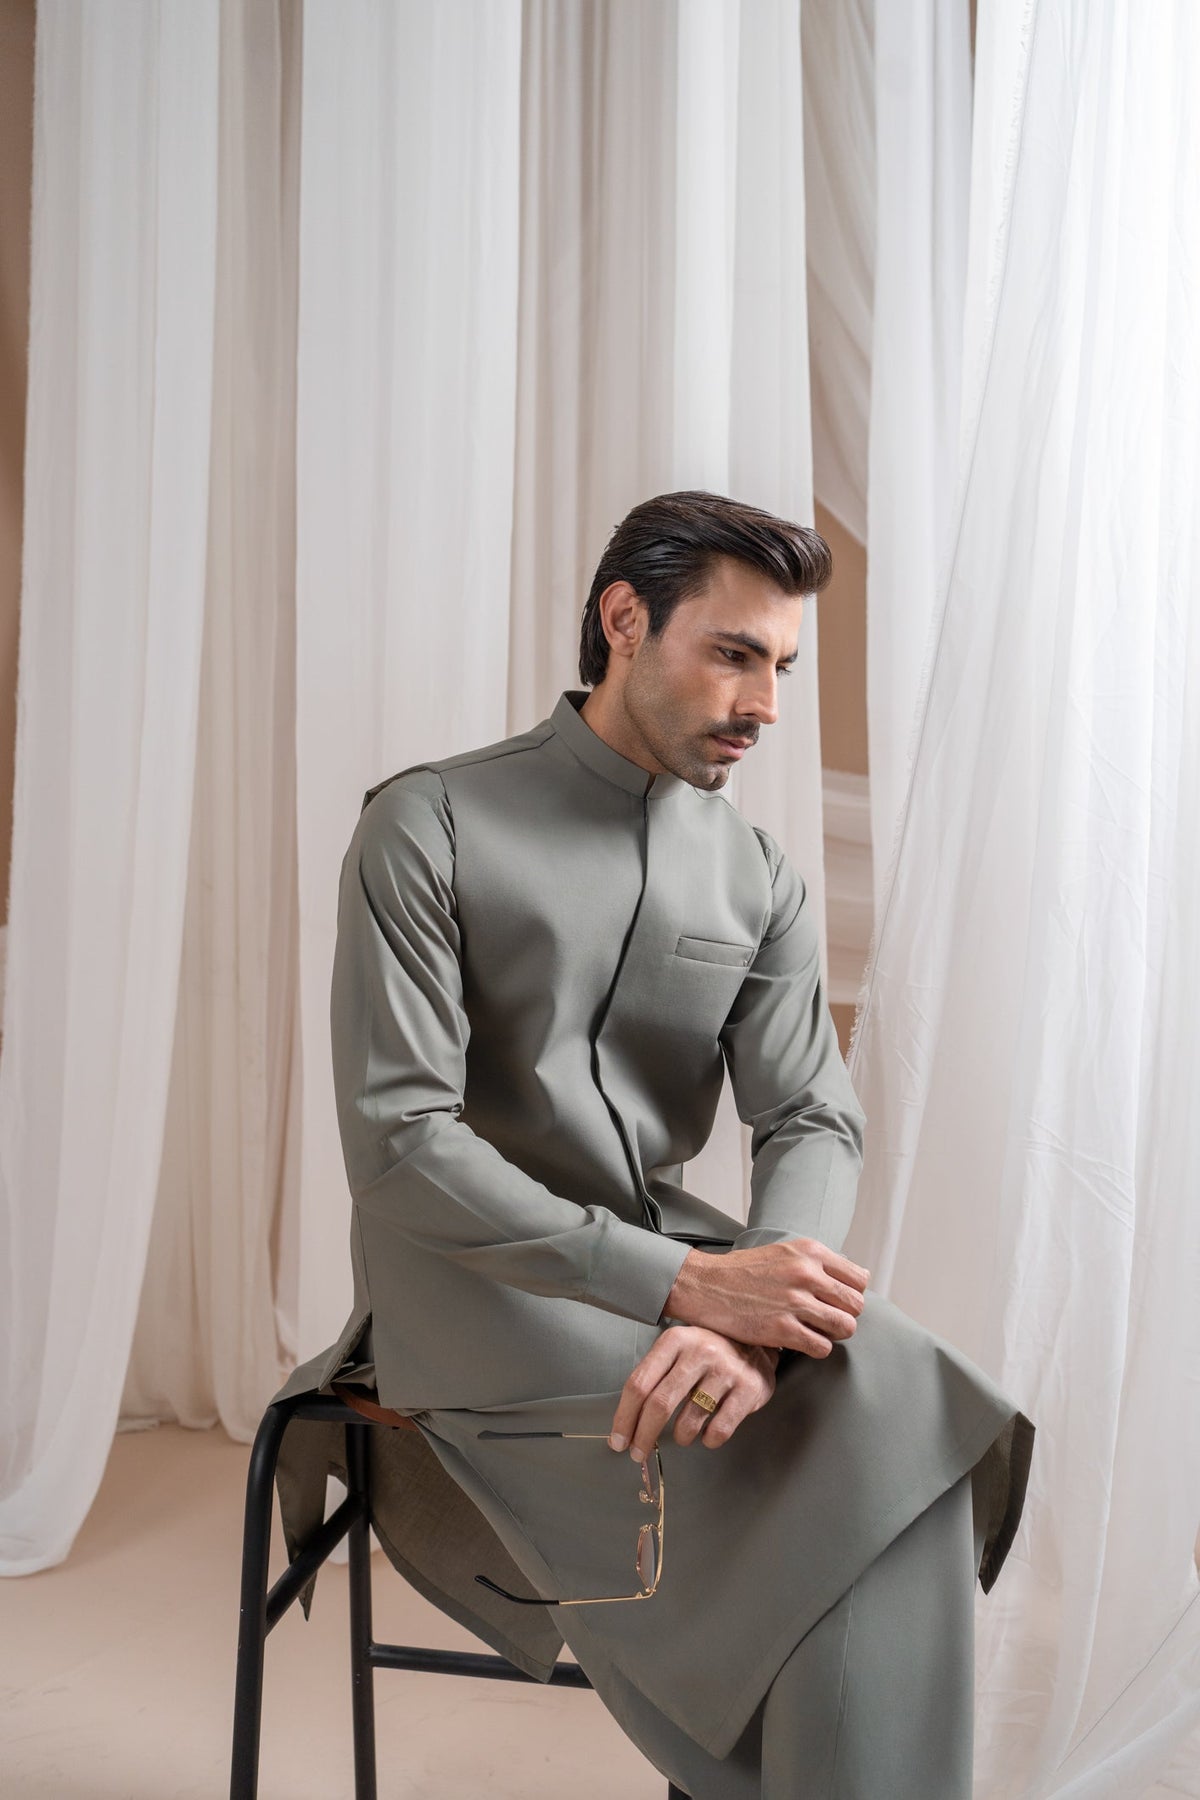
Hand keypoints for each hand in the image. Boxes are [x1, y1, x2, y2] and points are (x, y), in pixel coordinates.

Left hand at [607, 1326, 779, 1462]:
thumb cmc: (707, 1352)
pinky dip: (708, 1440)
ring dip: (680, 1438)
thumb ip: (654, 1376)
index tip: (618, 1441)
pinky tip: (707, 1434)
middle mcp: (699, 1352)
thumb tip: (626, 1423)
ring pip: (689, 1422)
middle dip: (643, 1436)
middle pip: (659, 1404)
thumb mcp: (678, 1350)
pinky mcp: (748, 1389)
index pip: (639, 1383)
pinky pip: (719, 1430)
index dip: (624, 1417)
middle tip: (637, 1453)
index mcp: (675, 1341)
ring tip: (682, 1435)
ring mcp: (726, 1370)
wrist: (756, 1343)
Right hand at [662, 1238, 869, 1357]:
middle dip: (845, 1315)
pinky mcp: (781, 1329)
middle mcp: (806, 1273)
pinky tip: (801, 1341)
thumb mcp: (784, 1252)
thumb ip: (818, 1262)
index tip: (837, 1301)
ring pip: (845, 1327)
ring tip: (816, 1331)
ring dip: (833, 1334)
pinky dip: (816, 1349)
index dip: (852, 1294)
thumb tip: (860, 1278)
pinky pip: (822, 1348)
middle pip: (856, 1305)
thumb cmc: (745, 1271)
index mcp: (809, 1252)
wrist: (705, 1285)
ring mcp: (794, 1302)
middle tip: (827, 1319)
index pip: (859, 1279)